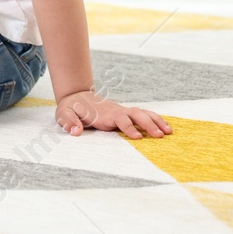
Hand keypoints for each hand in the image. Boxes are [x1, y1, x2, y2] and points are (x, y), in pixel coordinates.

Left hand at [56, 90, 171, 138]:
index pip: (119, 119)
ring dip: (156, 121)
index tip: (138, 137)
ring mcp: (122, 111)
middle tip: (161, 136)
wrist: (76, 96)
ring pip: (142, 113)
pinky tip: (166, 127)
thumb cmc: (70, 108)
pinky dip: (155, 119)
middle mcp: (116, 111)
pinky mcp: (125, 113)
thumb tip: (76, 131)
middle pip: (136, 114)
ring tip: (169, 132)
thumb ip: (68, 122)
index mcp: (103, 114)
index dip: (128, 127)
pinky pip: (143, 115)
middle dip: (149, 124)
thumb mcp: (63, 114)